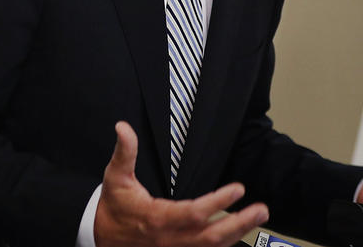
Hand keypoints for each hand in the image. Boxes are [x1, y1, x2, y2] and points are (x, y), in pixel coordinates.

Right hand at [93, 122, 268, 246]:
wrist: (101, 235)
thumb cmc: (113, 206)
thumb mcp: (115, 176)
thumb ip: (125, 151)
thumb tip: (123, 127)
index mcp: (157, 218)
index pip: (195, 213)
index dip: (218, 202)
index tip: (238, 189)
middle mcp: (170, 239)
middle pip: (212, 237)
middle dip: (239, 223)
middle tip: (261, 209)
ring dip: (237, 233)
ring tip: (257, 217)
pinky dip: (223, 245)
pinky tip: (238, 233)